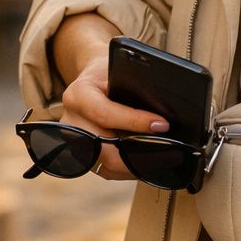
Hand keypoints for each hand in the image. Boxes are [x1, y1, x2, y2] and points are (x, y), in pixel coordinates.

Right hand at [60, 53, 170, 180]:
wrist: (93, 80)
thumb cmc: (110, 74)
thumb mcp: (121, 70)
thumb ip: (135, 87)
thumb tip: (162, 108)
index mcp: (78, 96)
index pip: (105, 114)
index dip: (136, 121)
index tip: (162, 125)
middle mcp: (71, 122)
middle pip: (105, 150)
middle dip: (139, 153)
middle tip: (168, 153)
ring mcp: (74, 143)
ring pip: (107, 165)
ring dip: (136, 165)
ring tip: (162, 160)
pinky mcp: (82, 156)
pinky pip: (106, 170)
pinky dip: (128, 169)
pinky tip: (147, 163)